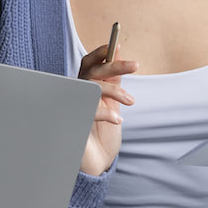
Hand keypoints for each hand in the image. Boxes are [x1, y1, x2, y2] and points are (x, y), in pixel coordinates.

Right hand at [77, 44, 136, 175]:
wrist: (97, 162)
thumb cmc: (102, 133)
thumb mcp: (112, 103)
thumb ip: (113, 80)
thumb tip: (119, 51)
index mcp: (85, 87)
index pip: (88, 64)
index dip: (99, 53)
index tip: (115, 45)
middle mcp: (76, 94)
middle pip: (91, 71)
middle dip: (114, 65)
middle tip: (135, 65)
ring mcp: (73, 107)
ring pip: (91, 87)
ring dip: (114, 91)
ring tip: (131, 101)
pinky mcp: (72, 122)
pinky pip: (87, 110)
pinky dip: (105, 112)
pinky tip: (117, 120)